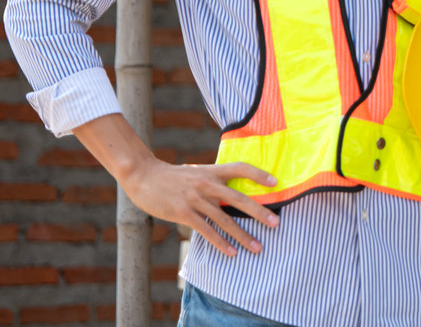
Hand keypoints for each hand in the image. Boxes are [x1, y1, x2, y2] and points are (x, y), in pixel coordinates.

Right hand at [71, 113, 278, 257]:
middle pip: (239, 198)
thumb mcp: (196, 172)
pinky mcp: (184, 212)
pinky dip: (220, 242)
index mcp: (212, 171)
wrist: (144, 176)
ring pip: (225, 219)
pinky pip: (206, 230)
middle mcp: (207, 184)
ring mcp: (196, 198)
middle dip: (260, 212)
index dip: (258, 175)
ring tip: (257, 247)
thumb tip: (230, 193)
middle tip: (276, 223)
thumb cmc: (172, 177)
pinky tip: (231, 252)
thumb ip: (213, 181)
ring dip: (242, 235)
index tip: (276, 183)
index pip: (240, 168)